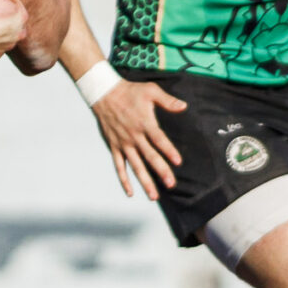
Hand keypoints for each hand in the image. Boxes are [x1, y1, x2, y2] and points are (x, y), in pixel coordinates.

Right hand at [92, 76, 187, 198]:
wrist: (104, 93)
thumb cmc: (130, 92)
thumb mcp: (150, 91)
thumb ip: (167, 101)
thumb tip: (184, 107)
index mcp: (145, 123)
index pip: (159, 140)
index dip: (169, 150)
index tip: (178, 162)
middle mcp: (134, 136)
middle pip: (149, 157)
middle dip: (161, 171)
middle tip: (171, 184)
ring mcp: (123, 143)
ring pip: (135, 166)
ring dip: (145, 181)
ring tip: (154, 195)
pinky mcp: (114, 146)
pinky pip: (119, 166)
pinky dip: (124, 180)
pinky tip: (130, 192)